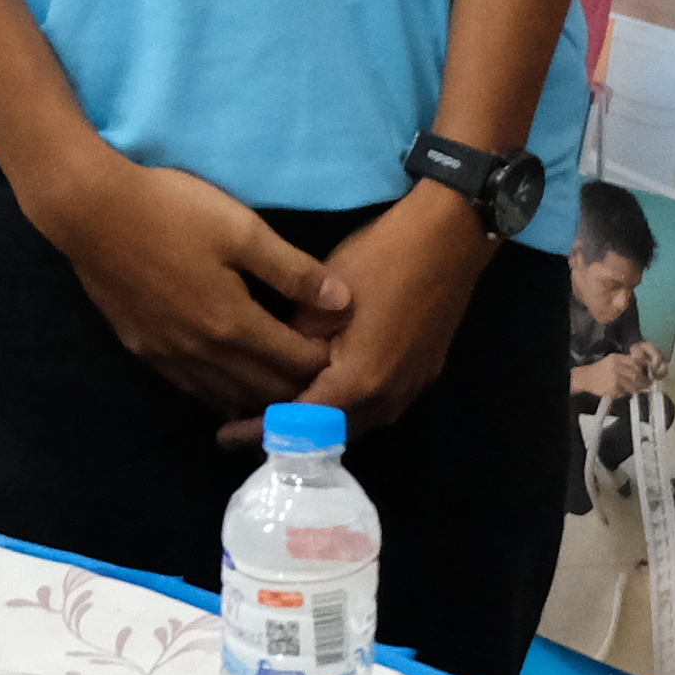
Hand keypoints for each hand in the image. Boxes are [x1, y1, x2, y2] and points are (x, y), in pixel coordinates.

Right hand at [17, 151, 341, 420]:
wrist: (89, 211)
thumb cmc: (170, 210)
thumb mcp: (241, 229)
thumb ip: (294, 271)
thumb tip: (343, 303)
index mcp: (235, 325)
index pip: (296, 364)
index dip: (327, 365)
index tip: (348, 357)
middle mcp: (204, 354)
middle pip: (264, 391)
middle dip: (300, 392)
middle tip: (326, 384)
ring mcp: (170, 357)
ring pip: (227, 398)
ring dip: (261, 402)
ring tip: (287, 396)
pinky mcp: (144, 350)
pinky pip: (193, 389)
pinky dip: (221, 395)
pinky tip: (231, 389)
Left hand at [259, 193, 494, 444]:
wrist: (448, 238)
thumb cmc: (379, 261)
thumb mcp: (319, 304)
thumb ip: (292, 348)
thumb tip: (272, 373)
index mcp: (358, 385)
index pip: (299, 423)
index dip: (260, 429)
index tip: (226, 436)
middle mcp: (387, 401)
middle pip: (329, 433)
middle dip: (288, 432)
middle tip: (246, 425)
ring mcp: (409, 390)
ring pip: (354, 421)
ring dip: (318, 422)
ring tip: (278, 412)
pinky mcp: (420, 375)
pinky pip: (375, 405)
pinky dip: (344, 406)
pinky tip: (324, 390)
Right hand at [570, 348, 654, 401]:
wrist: (586, 378)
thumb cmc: (599, 371)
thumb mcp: (611, 361)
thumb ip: (625, 363)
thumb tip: (641, 368)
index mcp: (616, 358)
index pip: (635, 361)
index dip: (644, 368)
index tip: (648, 373)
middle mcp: (615, 367)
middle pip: (637, 374)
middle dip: (644, 381)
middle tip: (646, 384)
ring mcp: (614, 378)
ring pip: (633, 384)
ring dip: (637, 388)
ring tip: (636, 389)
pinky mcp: (613, 388)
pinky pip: (625, 392)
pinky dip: (626, 393)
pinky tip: (623, 391)